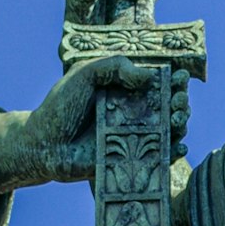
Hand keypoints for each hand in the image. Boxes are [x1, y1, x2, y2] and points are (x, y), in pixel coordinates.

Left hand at [24, 57, 190, 179]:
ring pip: (169, 130)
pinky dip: (174, 152)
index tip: (181, 77)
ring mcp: (134, 136)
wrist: (44, 144)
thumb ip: (114, 66)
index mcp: (125, 89)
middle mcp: (134, 112)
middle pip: (169, 105)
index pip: (157, 82)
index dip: (173, 79)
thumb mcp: (85, 74)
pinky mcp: (132, 159)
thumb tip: (149, 76)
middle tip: (179, 100)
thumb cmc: (61, 106)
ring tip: (179, 119)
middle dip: (181, 101)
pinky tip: (179, 145)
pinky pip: (159, 157)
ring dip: (181, 123)